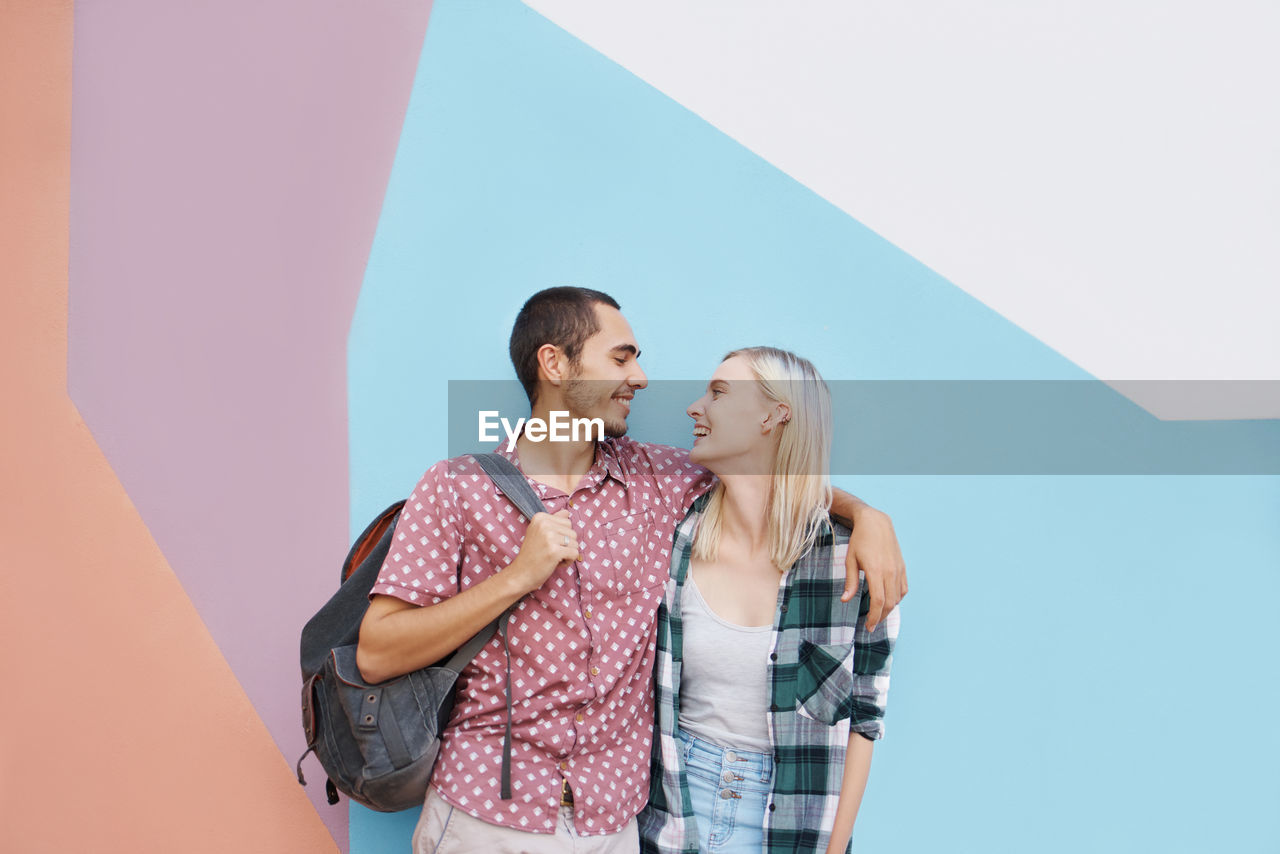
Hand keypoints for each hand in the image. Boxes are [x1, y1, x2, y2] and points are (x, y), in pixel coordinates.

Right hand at [507, 510, 579, 593]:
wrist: (520, 574)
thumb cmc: (531, 555)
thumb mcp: (538, 532)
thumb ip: (553, 521)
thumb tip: (567, 512)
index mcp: (540, 517)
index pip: (567, 522)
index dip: (561, 535)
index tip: (548, 543)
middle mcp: (544, 524)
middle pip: (573, 532)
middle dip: (566, 545)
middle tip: (550, 551)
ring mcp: (549, 537)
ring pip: (575, 543)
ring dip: (567, 553)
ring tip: (552, 557)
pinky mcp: (554, 551)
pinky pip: (575, 553)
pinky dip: (568, 561)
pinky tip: (555, 563)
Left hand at [842, 506, 905, 631]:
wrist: (876, 523)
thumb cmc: (860, 540)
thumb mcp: (850, 560)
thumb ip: (850, 581)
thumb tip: (845, 600)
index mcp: (876, 571)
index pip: (879, 601)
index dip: (874, 617)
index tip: (868, 626)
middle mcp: (890, 571)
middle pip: (890, 603)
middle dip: (881, 617)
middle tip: (871, 625)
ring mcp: (898, 569)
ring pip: (898, 597)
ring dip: (889, 609)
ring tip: (878, 614)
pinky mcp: (902, 566)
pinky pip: (903, 588)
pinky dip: (897, 598)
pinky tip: (889, 601)